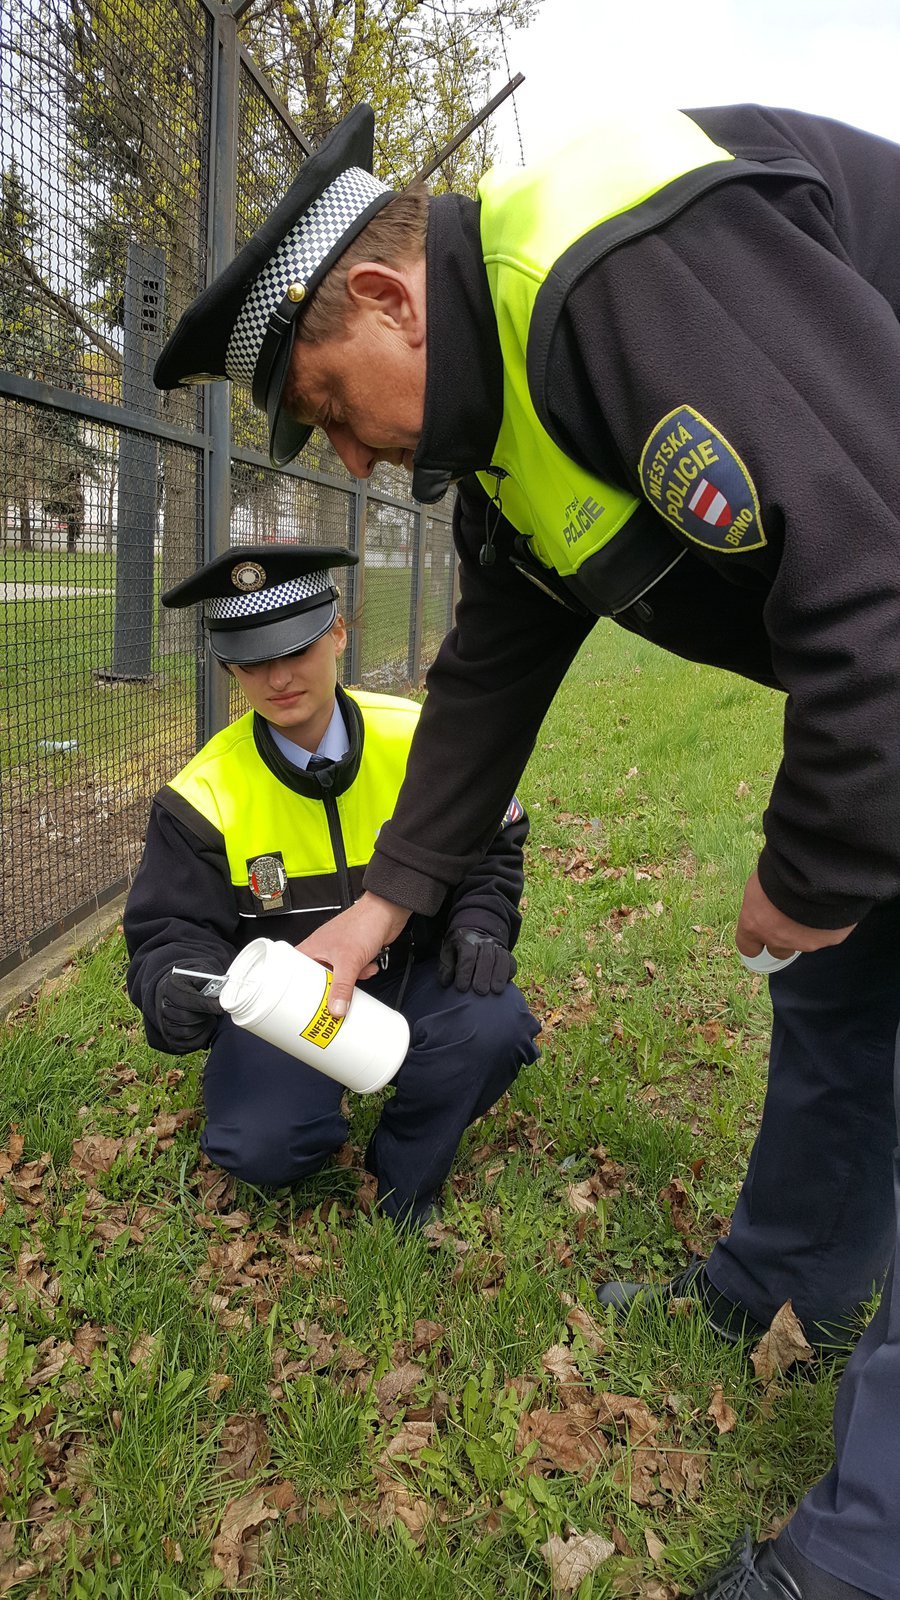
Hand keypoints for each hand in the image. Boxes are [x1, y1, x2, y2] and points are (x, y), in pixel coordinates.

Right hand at [155, 969, 223, 1052]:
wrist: (179, 993)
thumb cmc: (193, 985)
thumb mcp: (199, 976)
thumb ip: (209, 982)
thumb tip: (224, 992)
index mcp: (170, 988)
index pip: (186, 1000)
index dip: (205, 1005)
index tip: (220, 1007)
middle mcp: (163, 1006)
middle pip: (185, 1018)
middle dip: (204, 1016)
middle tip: (215, 1012)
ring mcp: (165, 1023)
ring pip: (186, 1032)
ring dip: (203, 1026)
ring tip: (209, 1018)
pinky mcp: (170, 1037)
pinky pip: (187, 1044)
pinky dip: (201, 1038)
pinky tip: (205, 1026)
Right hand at [297, 892, 410, 1016]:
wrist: (388, 913)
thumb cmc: (362, 923)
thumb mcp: (349, 962)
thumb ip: (342, 988)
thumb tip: (336, 1009)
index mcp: (312, 947)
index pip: (294, 970)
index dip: (295, 986)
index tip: (299, 1001)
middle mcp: (323, 949)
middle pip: (318, 977)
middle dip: (329, 986)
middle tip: (330, 998)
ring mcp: (339, 951)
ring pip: (338, 976)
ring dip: (349, 980)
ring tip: (354, 979)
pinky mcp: (355, 953)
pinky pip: (353, 971)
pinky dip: (361, 973)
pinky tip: (366, 970)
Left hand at [438, 928, 515, 995]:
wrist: (474, 934)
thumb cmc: (457, 949)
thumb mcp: (447, 953)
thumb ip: (446, 967)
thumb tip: (446, 982)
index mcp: (466, 940)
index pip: (467, 956)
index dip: (464, 972)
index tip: (461, 988)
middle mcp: (483, 941)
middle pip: (486, 957)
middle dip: (483, 976)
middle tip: (480, 992)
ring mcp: (497, 945)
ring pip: (501, 958)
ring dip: (499, 975)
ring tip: (495, 991)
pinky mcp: (506, 952)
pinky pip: (511, 961)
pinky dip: (510, 971)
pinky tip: (506, 982)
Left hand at [736, 870, 856, 960]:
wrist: (817, 871)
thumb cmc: (781, 869)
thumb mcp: (760, 881)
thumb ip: (761, 900)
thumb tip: (764, 898)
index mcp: (754, 924)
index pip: (748, 948)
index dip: (755, 941)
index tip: (761, 931)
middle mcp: (777, 939)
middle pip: (778, 952)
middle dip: (783, 938)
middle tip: (791, 917)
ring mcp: (805, 942)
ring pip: (804, 943)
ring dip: (806, 930)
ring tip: (813, 907)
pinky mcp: (830, 939)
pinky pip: (828, 935)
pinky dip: (828, 925)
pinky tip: (830, 906)